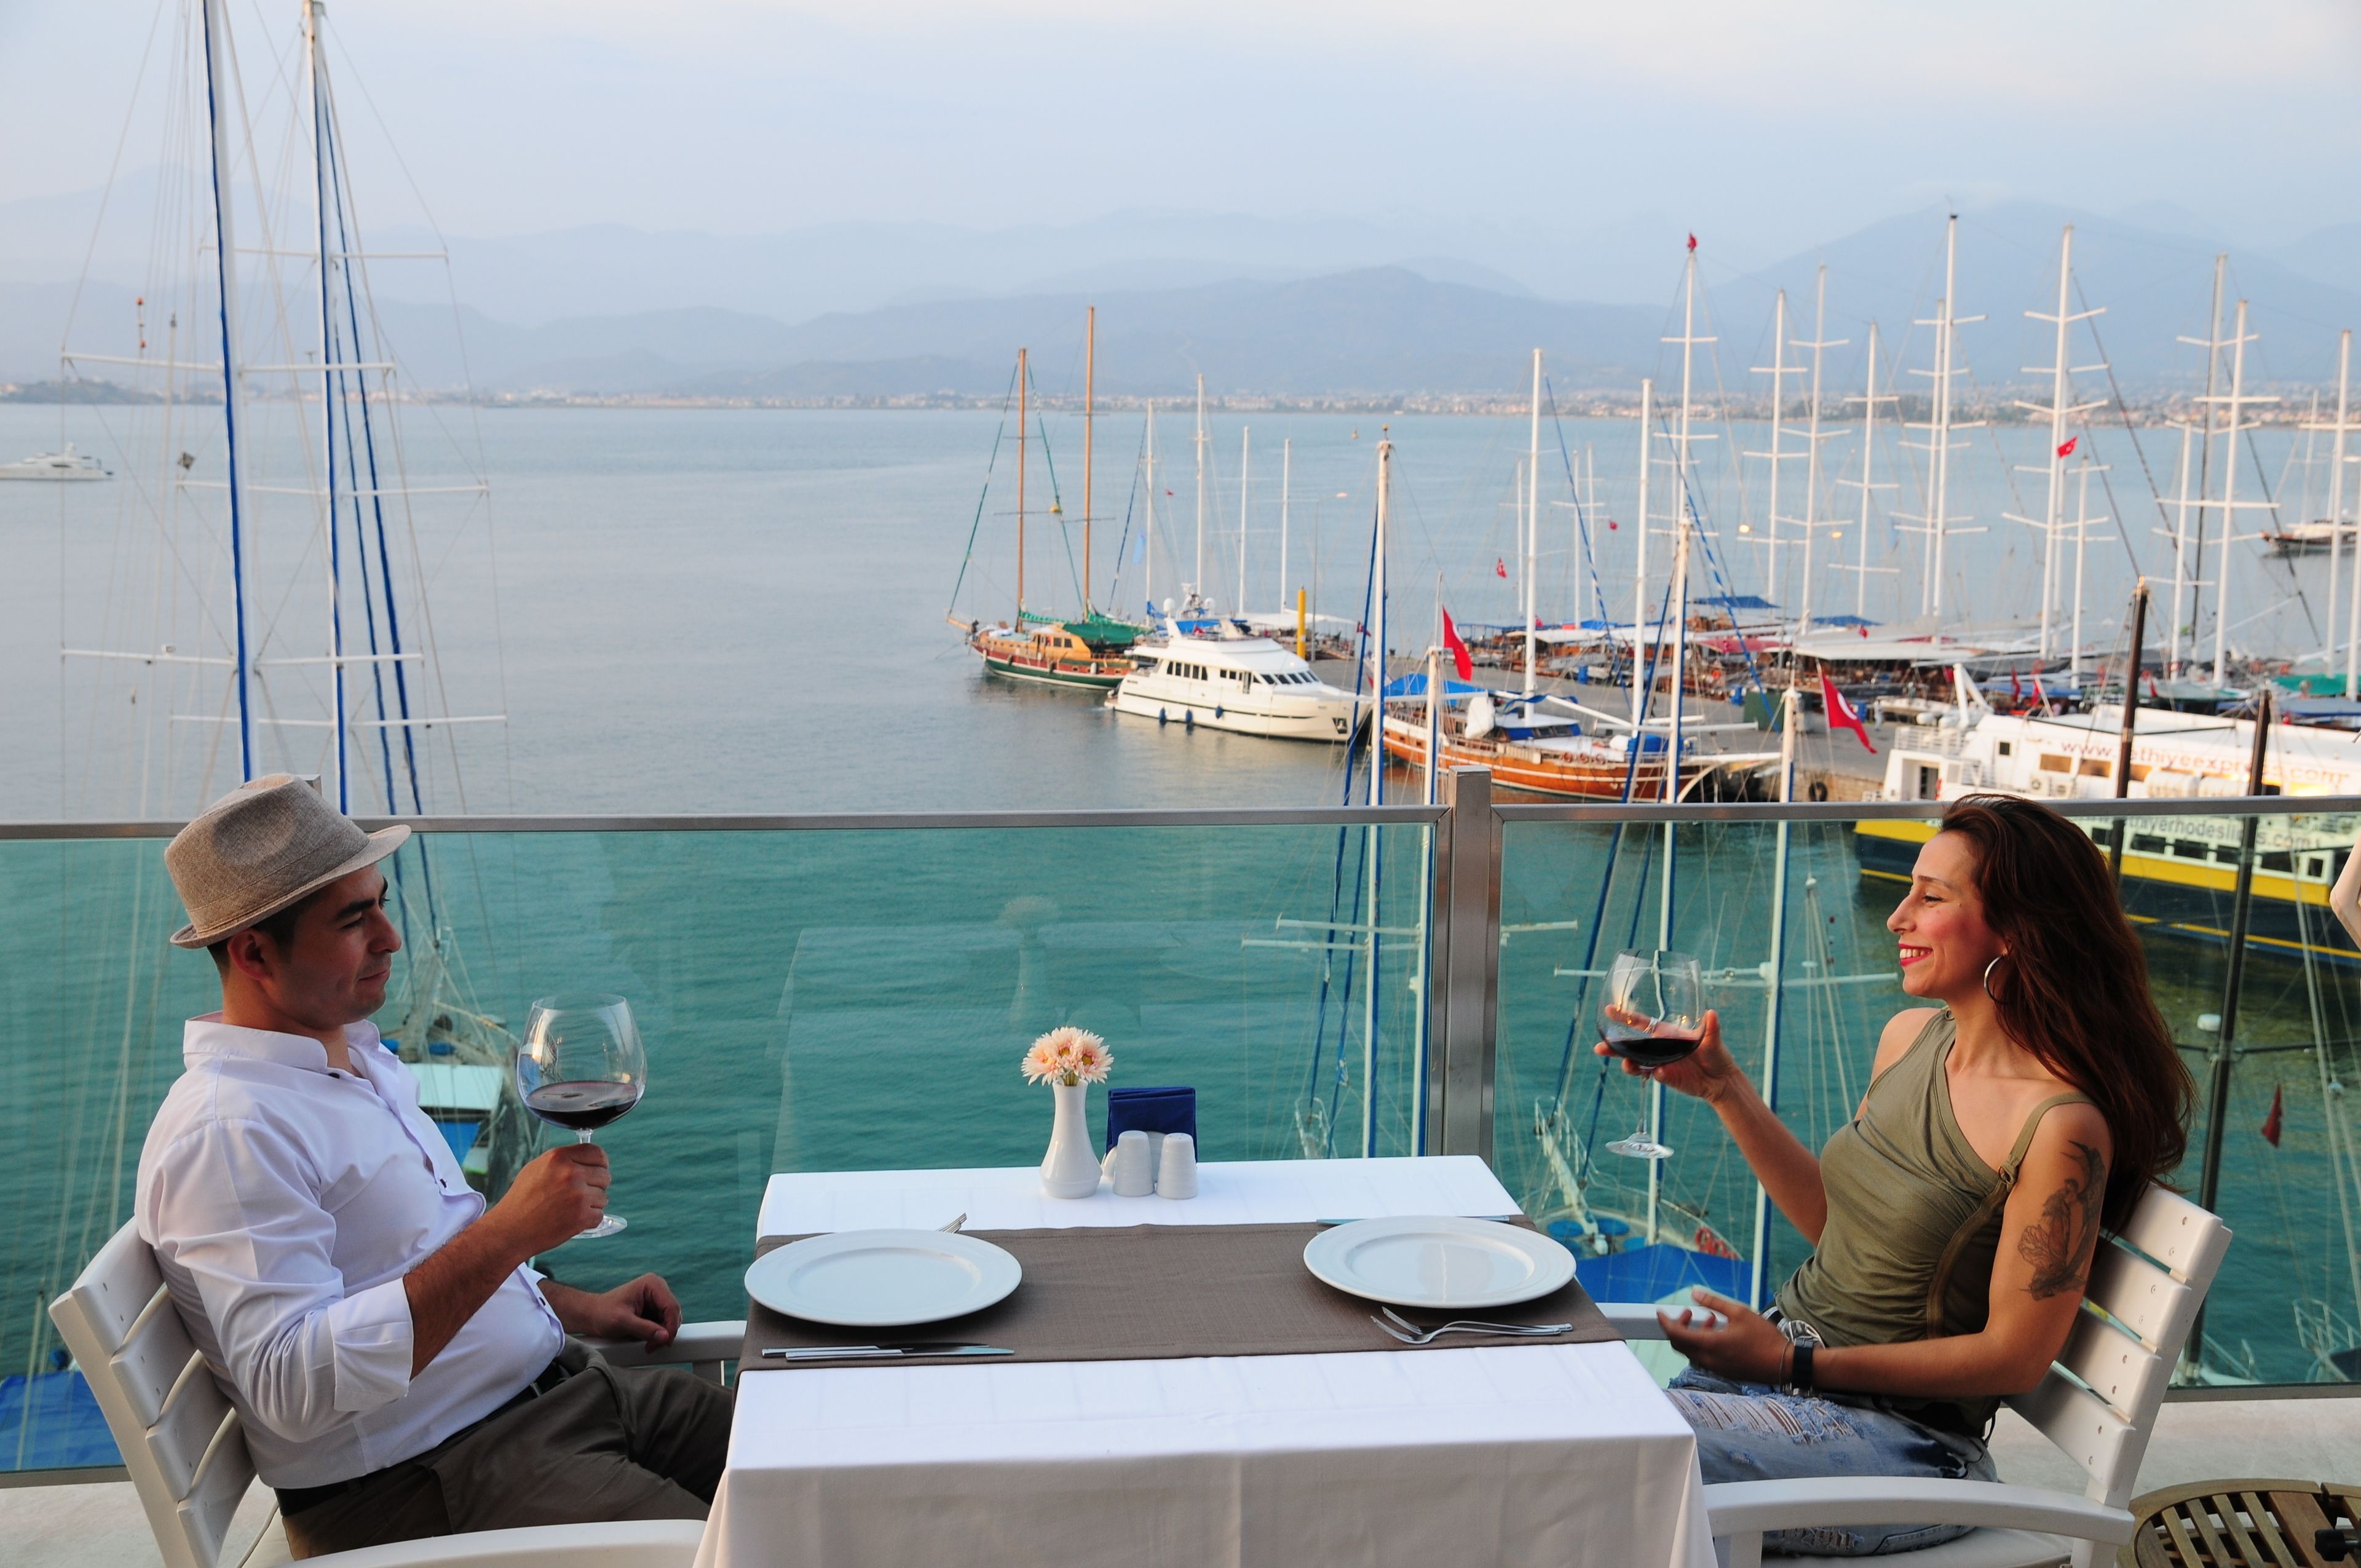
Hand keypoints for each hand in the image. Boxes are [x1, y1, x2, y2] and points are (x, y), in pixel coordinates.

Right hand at [487, 1144, 609, 1256]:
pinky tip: (570, 1219)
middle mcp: (570, 1173)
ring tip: (569, 1208)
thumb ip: (564, 1160)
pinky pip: (599, 1215)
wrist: (510, 1230)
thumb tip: (588, 1159)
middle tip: (578, 1195)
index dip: (600, 1162)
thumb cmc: (522, 1200)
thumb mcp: (537, 1168)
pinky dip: (588, 1220)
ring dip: (591, 1204)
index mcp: (559, 1157)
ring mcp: (578, 1195)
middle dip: (595, 1185)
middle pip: (604, 1175)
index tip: (597, 1169)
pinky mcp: (581, 1216)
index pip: (596, 1152)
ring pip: (603, 1197)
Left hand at [544, 1274, 680, 1347]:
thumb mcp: (623, 1322)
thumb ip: (645, 1329)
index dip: (671, 1327)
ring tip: (648, 1345)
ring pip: (670, 1320)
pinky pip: (663, 1324)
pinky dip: (658, 1335)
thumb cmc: (602, 1314)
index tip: (664, 1343)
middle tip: (651, 1347)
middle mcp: (657, 1289)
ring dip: (662, 1335)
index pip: (672, 1306)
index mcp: (652, 1284)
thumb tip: (665, 1337)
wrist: (591, 1316)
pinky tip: (647, 1340)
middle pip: (673, 1314)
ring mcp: (656, 1299)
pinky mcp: (654, 1309)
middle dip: (665, 1333)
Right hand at [1593, 1008, 1742, 1103]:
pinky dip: (1656, 1074)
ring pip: (1635, 1063)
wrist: (1720, 1080)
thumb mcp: (1713, 1040)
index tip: (1609, 1010)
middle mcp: (1659, 1047)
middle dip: (1614, 1047)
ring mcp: (1660, 1063)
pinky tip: (1661, 1073)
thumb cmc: (1716, 1055)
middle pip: (1631, 1046)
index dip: (1625, 1017)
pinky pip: (1654, 1075)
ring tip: (1627, 1065)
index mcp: (1666, 1033)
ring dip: (1628, 1064)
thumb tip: (1712, 1013)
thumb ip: (1712, 1028)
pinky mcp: (1665, 1077)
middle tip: (1599, 1048)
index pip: (1641, 1023)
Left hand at [1658, 1288, 1788, 1384]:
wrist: (1785, 1363)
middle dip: (1679, 1327)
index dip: (1665, 1322)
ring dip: (1694, 1335)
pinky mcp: (1725, 1372)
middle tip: (1689, 1313)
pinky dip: (1704, 1344)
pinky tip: (1719, 1332)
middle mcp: (1709, 1360)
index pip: (1675, 1335)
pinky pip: (1705, 1358)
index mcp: (1709, 1345)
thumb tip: (1694, 1293)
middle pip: (1680, 1345)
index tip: (1661, 1312)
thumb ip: (1714, 1303)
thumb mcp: (1740, 1312)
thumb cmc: (1764, 1337)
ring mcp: (1716, 1369)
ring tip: (1710, 1319)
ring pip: (1692, 1352)